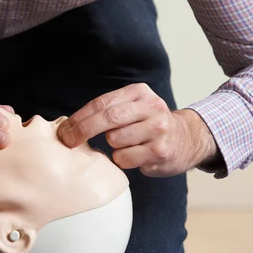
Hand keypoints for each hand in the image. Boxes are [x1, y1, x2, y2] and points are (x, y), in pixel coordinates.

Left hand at [57, 84, 217, 176]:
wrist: (188, 139)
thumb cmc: (149, 124)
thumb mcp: (134, 106)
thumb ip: (109, 109)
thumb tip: (70, 124)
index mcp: (139, 92)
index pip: (102, 102)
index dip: (80, 117)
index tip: (65, 129)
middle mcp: (151, 107)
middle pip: (108, 118)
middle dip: (83, 130)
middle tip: (68, 141)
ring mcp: (158, 129)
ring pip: (115, 140)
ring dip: (112, 146)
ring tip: (126, 144)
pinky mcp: (160, 151)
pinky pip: (125, 158)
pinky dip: (123, 159)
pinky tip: (135, 155)